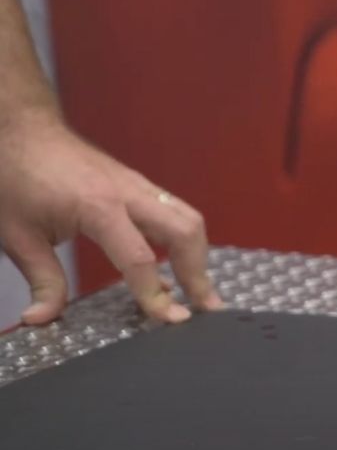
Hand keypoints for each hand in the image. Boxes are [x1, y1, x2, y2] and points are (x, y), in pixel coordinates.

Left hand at [0, 111, 221, 324]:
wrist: (21, 130)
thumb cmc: (16, 177)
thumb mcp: (18, 236)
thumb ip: (41, 280)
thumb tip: (41, 320)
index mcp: (99, 207)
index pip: (139, 259)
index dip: (156, 294)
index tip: (170, 320)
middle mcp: (129, 194)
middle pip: (186, 231)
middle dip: (199, 272)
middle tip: (205, 308)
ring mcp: (138, 185)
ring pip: (188, 218)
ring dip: (198, 255)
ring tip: (199, 290)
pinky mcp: (138, 185)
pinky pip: (174, 212)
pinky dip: (184, 241)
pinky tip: (176, 265)